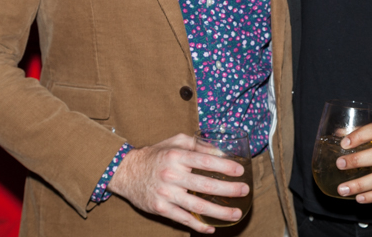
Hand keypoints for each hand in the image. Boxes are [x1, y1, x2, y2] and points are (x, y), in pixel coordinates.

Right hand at [106, 133, 248, 233]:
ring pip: (197, 205)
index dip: (224, 167)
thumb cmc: (156, 155)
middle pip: (205, 185)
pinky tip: (211, 228)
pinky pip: (183, 219)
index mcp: (177, 156)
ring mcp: (166, 194)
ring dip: (219, 212)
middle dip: (228, 190)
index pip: (205, 161)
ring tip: (235, 213)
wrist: (127, 172)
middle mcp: (172, 175)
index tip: (240, 171)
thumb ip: (198, 145)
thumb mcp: (176, 142)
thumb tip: (221, 152)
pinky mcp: (161, 209)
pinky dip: (198, 225)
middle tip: (244, 191)